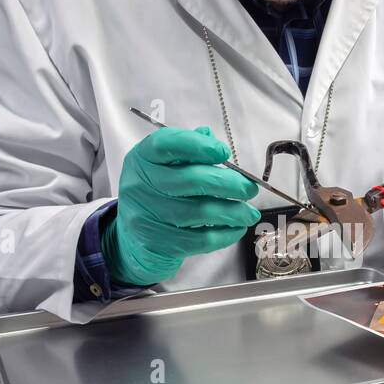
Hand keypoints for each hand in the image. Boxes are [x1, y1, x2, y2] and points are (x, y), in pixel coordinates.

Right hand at [102, 126, 260, 285]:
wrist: (134, 238)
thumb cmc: (158, 193)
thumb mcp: (165, 166)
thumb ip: (188, 151)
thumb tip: (213, 140)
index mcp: (143, 157)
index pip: (167, 144)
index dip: (199, 146)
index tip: (224, 152)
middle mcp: (140, 184)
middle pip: (191, 180)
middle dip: (229, 184)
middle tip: (249, 188)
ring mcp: (147, 215)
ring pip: (201, 211)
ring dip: (233, 212)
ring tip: (249, 213)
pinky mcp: (159, 242)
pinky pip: (201, 239)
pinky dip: (226, 234)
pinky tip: (236, 228)